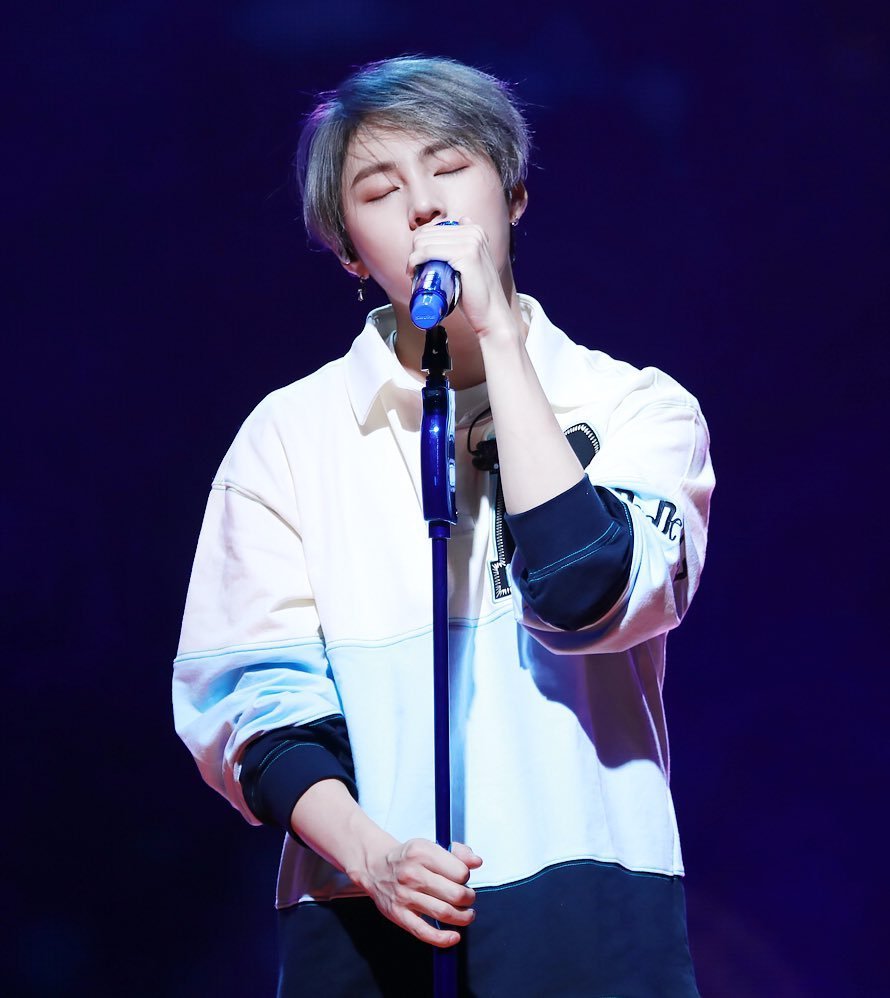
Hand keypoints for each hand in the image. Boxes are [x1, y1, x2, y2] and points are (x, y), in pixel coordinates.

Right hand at [355, 836, 482, 947]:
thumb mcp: (430, 846)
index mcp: (422, 852)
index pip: (459, 871)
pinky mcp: (398, 914)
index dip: (466, 877)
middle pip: (455, 894)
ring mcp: (404, 895)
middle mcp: (412, 873)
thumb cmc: (408, 858)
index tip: (463, 878)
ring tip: (466, 915)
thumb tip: (476, 862)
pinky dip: (442, 938)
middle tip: (469, 898)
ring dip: (462, 917)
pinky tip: (454, 937)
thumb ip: (457, 852)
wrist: (375, 867)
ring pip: (443, 913)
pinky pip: (423, 931)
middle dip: (469, 899)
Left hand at [407, 217, 518, 342]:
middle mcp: (473, 231)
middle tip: (414, 271)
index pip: (433, 228)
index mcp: (474, 229)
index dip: (420, 245)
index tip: (418, 263)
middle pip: (426, 233)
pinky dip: (415, 260)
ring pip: (424, 242)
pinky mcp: (466, 255)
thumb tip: (463, 220)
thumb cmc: (477, 293)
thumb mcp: (473, 260)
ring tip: (413, 273)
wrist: (491, 314)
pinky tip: (412, 270)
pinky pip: (428, 251)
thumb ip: (469, 241)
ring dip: (412, 258)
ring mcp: (471, 242)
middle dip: (414, 251)